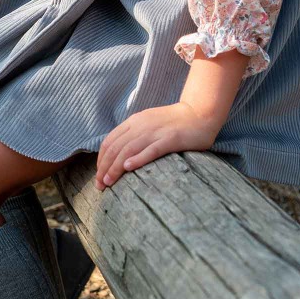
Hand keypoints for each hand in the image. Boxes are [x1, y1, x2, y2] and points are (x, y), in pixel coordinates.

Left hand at [95, 102, 221, 189]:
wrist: (200, 113)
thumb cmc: (175, 123)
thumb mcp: (149, 124)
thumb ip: (135, 135)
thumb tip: (118, 155)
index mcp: (135, 121)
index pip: (110, 141)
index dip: (101, 159)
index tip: (99, 175)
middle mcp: (142, 125)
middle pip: (116, 147)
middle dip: (104, 167)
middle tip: (100, 185)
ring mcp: (156, 132)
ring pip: (129, 149)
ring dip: (115, 167)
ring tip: (108, 182)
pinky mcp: (171, 139)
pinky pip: (151, 149)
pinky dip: (138, 158)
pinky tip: (128, 168)